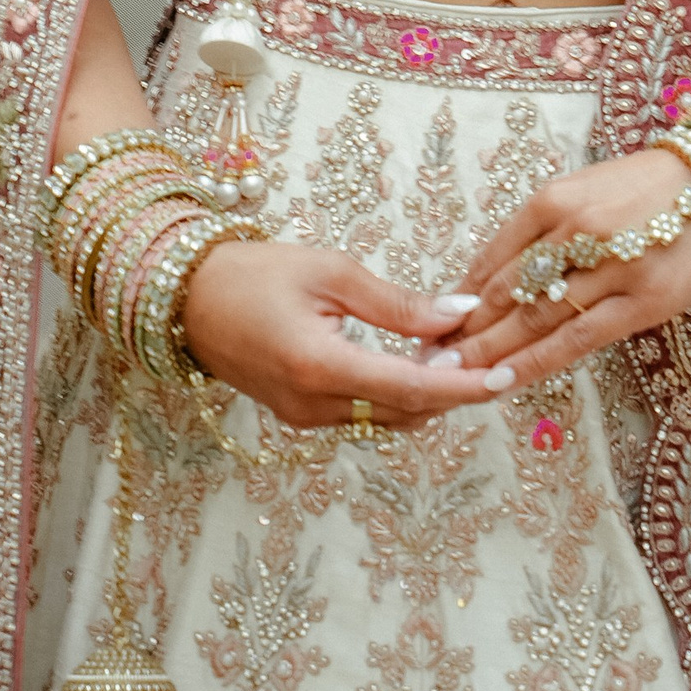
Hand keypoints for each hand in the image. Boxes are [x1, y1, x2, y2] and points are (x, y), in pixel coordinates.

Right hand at [175, 235, 513, 430]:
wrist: (185, 300)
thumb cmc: (252, 273)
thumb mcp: (330, 271)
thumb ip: (397, 303)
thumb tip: (458, 314)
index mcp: (320, 366)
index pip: (411, 390)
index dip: (464, 387)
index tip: (506, 376)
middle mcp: (313, 406)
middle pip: (406, 413)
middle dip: (454, 391)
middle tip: (494, 355)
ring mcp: (304, 418)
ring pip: (388, 419)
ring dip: (428, 395)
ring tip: (463, 355)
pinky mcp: (300, 415)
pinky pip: (364, 415)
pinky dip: (398, 395)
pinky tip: (418, 364)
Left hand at [447, 145, 690, 388]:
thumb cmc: (654, 189)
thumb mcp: (588, 192)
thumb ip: (542, 233)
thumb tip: (490, 281)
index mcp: (555, 198)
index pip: (493, 258)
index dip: (459, 299)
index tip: (431, 328)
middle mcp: (576, 230)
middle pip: (506, 292)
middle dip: (462, 332)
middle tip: (424, 363)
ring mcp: (610, 267)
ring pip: (535, 319)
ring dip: (488, 353)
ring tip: (450, 380)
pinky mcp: (642, 302)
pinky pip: (577, 340)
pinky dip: (535, 363)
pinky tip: (504, 382)